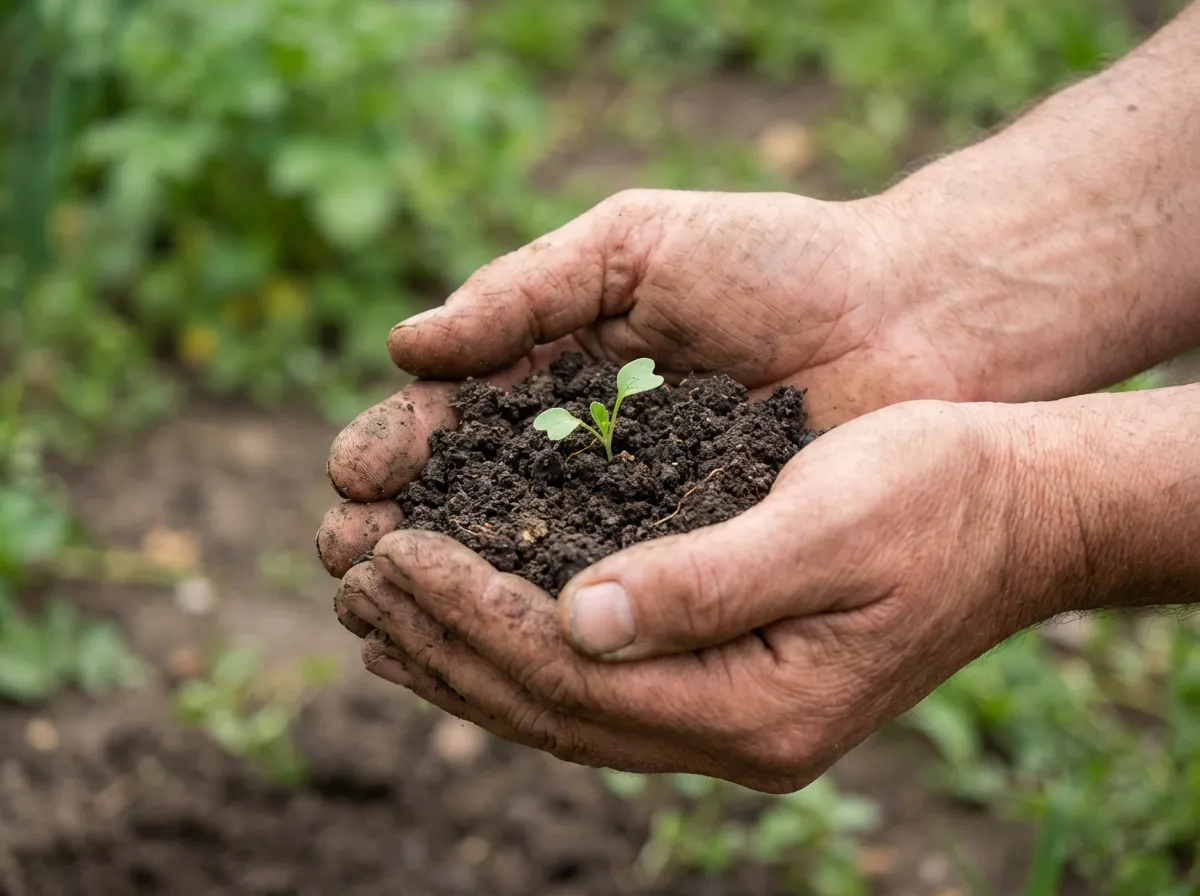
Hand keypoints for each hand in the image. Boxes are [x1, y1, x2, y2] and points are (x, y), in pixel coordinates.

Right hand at [317, 188, 977, 576]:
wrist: (917, 313)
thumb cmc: (782, 261)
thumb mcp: (639, 244)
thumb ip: (526, 290)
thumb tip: (407, 348)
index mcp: (562, 368)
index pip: (453, 421)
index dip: (397, 451)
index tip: (351, 478)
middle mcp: (590, 452)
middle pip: (470, 504)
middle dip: (401, 532)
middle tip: (345, 559)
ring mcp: (643, 513)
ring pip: (525, 564)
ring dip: (452, 589)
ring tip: (383, 608)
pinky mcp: (699, 563)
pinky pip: (609, 603)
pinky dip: (547, 623)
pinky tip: (487, 642)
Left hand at [334, 398, 1086, 791]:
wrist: (1018, 513)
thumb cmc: (937, 495)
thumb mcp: (831, 522)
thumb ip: (708, 582)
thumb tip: (577, 617)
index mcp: (761, 705)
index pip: (575, 676)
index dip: (474, 616)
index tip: (395, 552)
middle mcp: (738, 733)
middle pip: (553, 706)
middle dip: (444, 644)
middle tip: (354, 582)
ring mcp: (733, 720)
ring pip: (563, 707)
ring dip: (463, 658)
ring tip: (377, 610)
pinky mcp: (729, 683)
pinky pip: (596, 686)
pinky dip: (519, 653)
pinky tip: (467, 621)